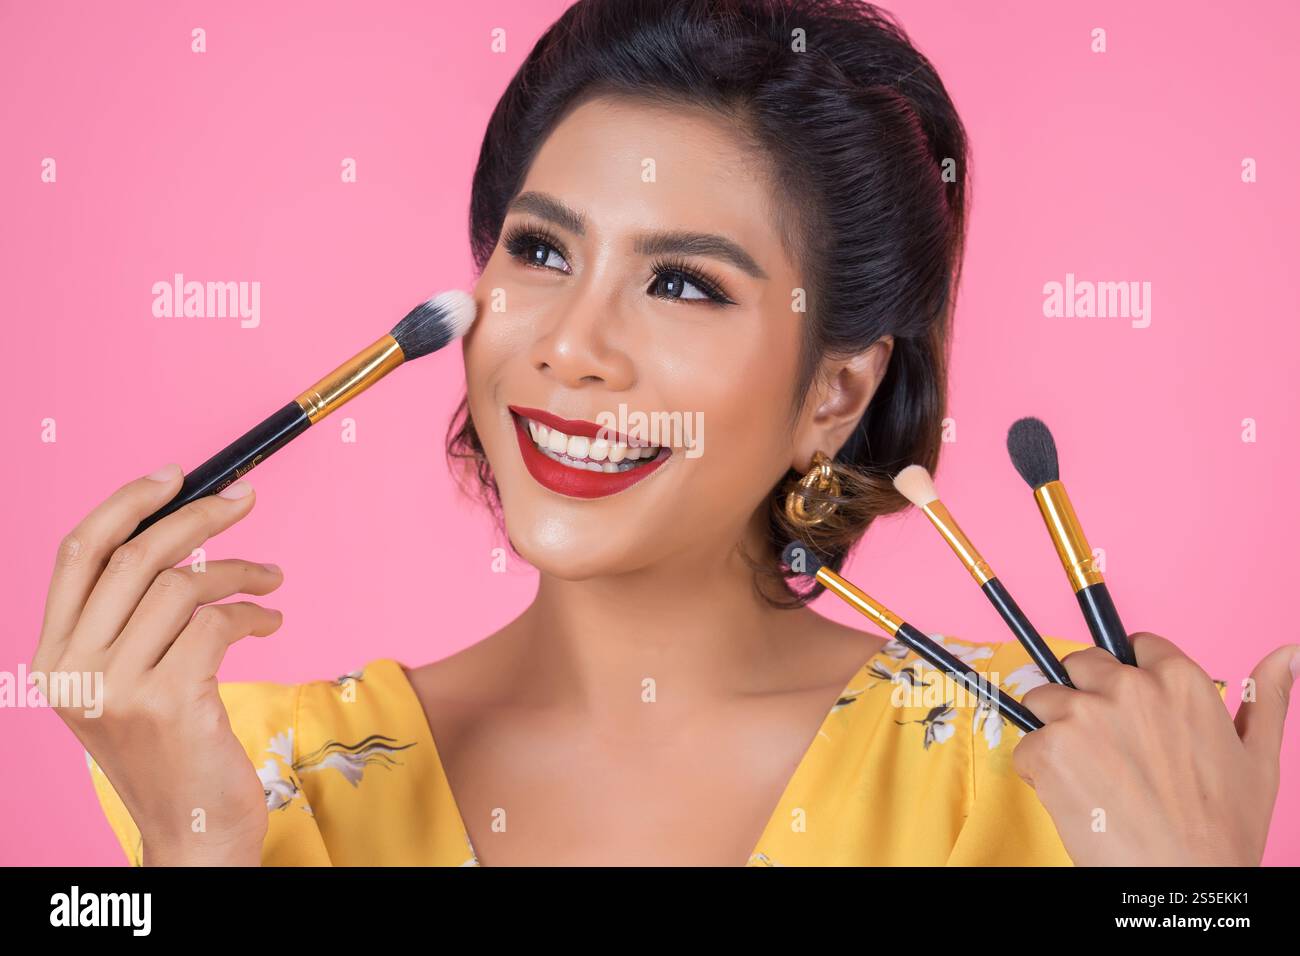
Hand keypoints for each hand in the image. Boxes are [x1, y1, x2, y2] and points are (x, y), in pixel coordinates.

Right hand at [31, 464, 283, 865]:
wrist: (192, 827)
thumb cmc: (171, 745)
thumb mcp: (131, 679)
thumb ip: (136, 616)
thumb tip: (184, 526)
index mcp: (53, 656)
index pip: (78, 553)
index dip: (126, 502)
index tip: (176, 475)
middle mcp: (72, 670)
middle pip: (136, 557)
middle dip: (198, 517)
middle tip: (245, 500)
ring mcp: (116, 688)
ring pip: (184, 586)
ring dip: (240, 572)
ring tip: (271, 580)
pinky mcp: (169, 702)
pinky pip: (218, 624)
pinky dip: (254, 613)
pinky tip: (271, 622)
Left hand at [1014, 633, 1296, 865]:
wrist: (1183, 882)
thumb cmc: (1223, 830)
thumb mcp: (1259, 759)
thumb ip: (1267, 697)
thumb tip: (1287, 652)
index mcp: (1178, 680)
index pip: (1134, 645)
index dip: (1129, 674)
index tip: (1132, 704)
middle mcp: (1127, 686)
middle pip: (1080, 665)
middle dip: (1086, 696)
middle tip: (1108, 748)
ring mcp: (1082, 715)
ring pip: (1044, 702)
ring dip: (1057, 732)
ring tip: (1093, 778)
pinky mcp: (1048, 749)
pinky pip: (1027, 747)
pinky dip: (1041, 773)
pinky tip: (1078, 800)